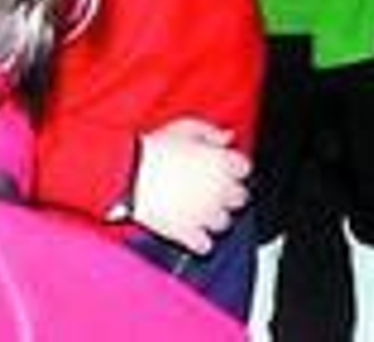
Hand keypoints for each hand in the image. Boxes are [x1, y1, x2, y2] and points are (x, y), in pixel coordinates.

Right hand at [132, 118, 251, 253]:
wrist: (128, 174)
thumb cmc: (155, 149)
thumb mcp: (185, 127)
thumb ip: (210, 132)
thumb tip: (226, 138)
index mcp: (222, 163)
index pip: (244, 169)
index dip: (233, 167)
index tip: (224, 168)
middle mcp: (219, 190)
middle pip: (240, 198)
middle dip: (229, 193)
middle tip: (214, 189)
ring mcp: (204, 214)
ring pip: (224, 223)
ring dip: (215, 217)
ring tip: (200, 210)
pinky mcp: (187, 234)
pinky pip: (204, 246)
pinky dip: (201, 241)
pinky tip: (194, 233)